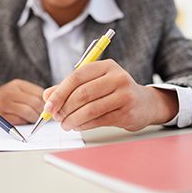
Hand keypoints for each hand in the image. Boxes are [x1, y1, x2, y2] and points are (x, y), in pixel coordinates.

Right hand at [0, 79, 44, 124]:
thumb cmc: (2, 99)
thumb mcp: (16, 91)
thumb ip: (30, 95)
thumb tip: (49, 105)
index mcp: (18, 84)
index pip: (40, 93)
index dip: (47, 103)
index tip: (48, 109)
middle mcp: (11, 91)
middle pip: (36, 103)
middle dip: (42, 113)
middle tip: (42, 118)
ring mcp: (5, 103)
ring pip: (29, 113)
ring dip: (34, 120)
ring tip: (33, 121)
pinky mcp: (0, 115)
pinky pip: (19, 121)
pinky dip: (24, 124)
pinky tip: (23, 123)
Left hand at [43, 59, 178, 130]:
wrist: (144, 104)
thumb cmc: (115, 92)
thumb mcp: (94, 83)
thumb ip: (70, 88)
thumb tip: (47, 96)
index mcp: (106, 66)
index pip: (77, 76)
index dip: (59, 92)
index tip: (48, 106)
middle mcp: (117, 77)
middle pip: (83, 93)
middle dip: (64, 108)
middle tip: (56, 117)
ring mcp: (124, 95)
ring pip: (90, 109)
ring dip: (72, 119)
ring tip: (65, 124)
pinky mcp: (126, 112)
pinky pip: (98, 121)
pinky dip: (83, 125)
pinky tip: (77, 126)